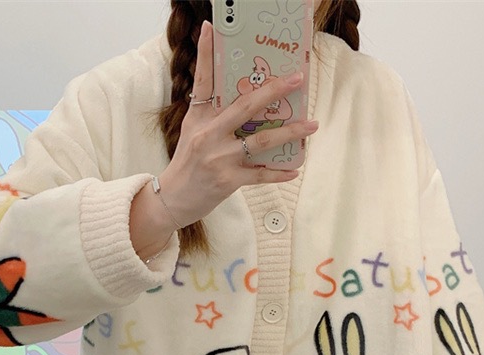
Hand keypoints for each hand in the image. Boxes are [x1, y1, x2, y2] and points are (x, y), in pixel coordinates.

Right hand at [158, 21, 318, 226]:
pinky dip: (279, 173)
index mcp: (199, 118)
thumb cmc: (187, 164)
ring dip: (290, 132)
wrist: (172, 199)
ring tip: (311, 125)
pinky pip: (260, 175)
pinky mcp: (227, 180)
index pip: (202, 80)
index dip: (205, 53)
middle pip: (245, 106)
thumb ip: (212, 113)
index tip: (211, 27)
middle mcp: (209, 134)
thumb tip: (243, 98)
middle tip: (297, 78)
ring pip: (261, 140)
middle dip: (274, 90)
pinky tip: (294, 169)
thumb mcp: (192, 132)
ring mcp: (219, 158)